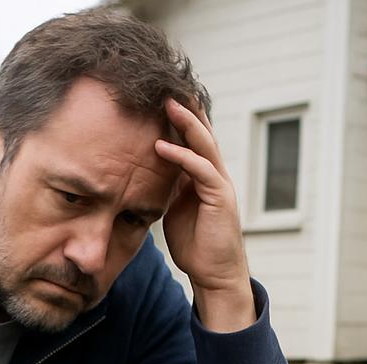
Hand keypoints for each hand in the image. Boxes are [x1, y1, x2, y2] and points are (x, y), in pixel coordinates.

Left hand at [155, 98, 255, 332]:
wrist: (214, 274)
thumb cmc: (195, 245)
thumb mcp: (174, 209)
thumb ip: (167, 188)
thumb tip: (146, 173)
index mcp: (203, 176)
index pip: (192, 139)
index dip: (178, 118)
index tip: (157, 97)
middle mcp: (214, 175)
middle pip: (201, 133)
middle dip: (185, 109)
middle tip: (165, 86)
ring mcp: (219, 184)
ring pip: (204, 145)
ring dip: (186, 123)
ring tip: (167, 104)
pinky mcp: (220, 198)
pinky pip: (201, 170)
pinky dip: (181, 157)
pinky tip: (162, 146)